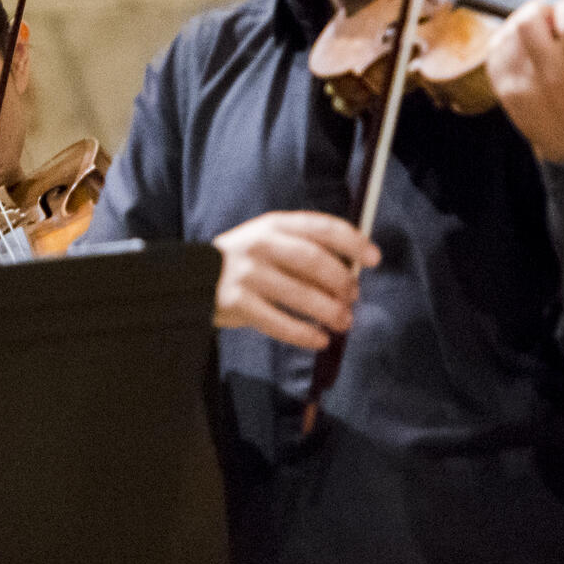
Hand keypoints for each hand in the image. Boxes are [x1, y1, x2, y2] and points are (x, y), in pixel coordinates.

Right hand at [211, 212, 378, 352]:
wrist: (189, 277)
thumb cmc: (242, 261)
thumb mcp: (267, 240)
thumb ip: (301, 247)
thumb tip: (350, 269)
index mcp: (273, 224)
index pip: (321, 227)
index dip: (353, 242)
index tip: (374, 258)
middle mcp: (261, 245)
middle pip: (314, 262)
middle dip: (342, 282)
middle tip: (353, 297)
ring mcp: (249, 275)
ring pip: (301, 296)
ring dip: (330, 312)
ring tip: (344, 322)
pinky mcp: (239, 304)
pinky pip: (281, 324)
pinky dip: (305, 335)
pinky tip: (320, 340)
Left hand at [486, 0, 563, 162]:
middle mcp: (551, 75)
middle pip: (527, 19)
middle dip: (540, 11)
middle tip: (549, 22)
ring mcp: (524, 85)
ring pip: (508, 32)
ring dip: (521, 27)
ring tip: (536, 38)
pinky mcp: (506, 93)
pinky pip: (494, 53)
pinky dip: (505, 45)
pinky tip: (521, 51)